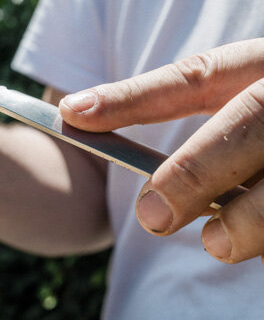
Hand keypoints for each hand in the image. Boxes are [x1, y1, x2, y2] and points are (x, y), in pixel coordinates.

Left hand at [58, 38, 263, 263]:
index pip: (193, 75)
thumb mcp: (242, 93)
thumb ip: (194, 108)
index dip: (131, 96)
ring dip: (249, 219)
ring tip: (217, 244)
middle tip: (151, 216)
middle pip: (248, 122)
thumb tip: (94, 124)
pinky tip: (256, 240)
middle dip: (195, 172)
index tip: (73, 114)